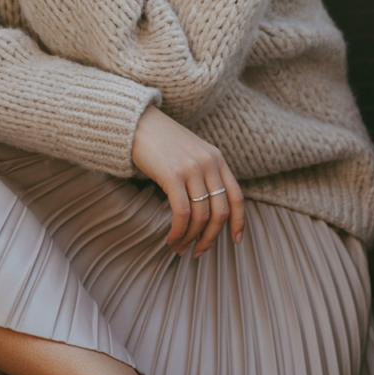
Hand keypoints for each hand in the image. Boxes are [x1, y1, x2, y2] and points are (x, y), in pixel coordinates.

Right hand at [131, 105, 244, 256]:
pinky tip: (170, 238)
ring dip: (191, 238)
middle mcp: (209, 163)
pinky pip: (182, 213)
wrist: (135, 122)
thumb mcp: (190, 152)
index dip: (238, 222)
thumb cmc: (159, 141)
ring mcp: (192, 168)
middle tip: (198, 252)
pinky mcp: (173, 175)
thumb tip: (206, 208)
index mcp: (216, 158)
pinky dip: (178, 231)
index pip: (237, 196)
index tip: (235, 241)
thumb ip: (202, 172)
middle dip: (210, 238)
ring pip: (201, 216)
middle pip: (220, 212)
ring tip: (178, 247)